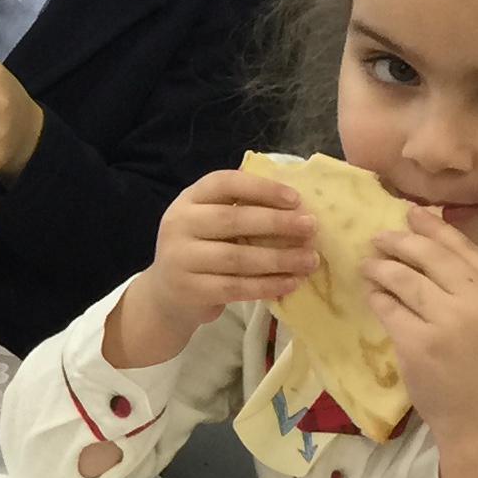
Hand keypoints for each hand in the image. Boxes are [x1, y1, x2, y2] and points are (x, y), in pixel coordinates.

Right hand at [106, 169, 317, 368]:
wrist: (167, 294)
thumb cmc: (203, 250)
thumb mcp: (211, 222)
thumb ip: (242, 211)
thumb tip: (299, 209)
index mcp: (189, 199)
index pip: (223, 183)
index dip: (260, 188)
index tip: (295, 198)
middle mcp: (179, 224)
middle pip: (231, 220)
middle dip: (276, 223)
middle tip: (311, 227)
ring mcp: (180, 258)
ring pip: (237, 258)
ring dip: (279, 258)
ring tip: (310, 260)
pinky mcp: (189, 289)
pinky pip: (235, 287)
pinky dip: (266, 285)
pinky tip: (290, 283)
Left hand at [364, 204, 477, 477]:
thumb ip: (476, 286)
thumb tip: (433, 245)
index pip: (465, 248)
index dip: (436, 228)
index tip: (412, 213)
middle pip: (432, 256)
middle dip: (401, 241)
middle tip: (379, 237)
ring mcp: (449, 323)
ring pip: (405, 279)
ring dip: (382, 268)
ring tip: (369, 265)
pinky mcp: (419, 343)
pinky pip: (389, 309)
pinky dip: (378, 299)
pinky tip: (372, 295)